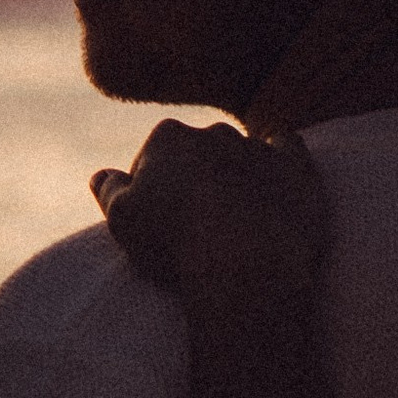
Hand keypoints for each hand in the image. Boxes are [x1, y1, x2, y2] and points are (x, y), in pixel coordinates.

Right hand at [92, 121, 326, 315]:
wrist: (246, 264)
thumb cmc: (176, 245)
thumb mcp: (123, 221)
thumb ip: (110, 191)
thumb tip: (101, 175)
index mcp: (166, 138)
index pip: (153, 159)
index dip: (154, 192)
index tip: (160, 226)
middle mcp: (212, 132)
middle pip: (197, 153)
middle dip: (196, 179)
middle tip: (197, 226)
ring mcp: (257, 146)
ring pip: (240, 152)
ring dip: (237, 174)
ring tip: (238, 220)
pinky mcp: (296, 166)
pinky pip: (287, 148)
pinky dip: (280, 159)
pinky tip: (277, 179)